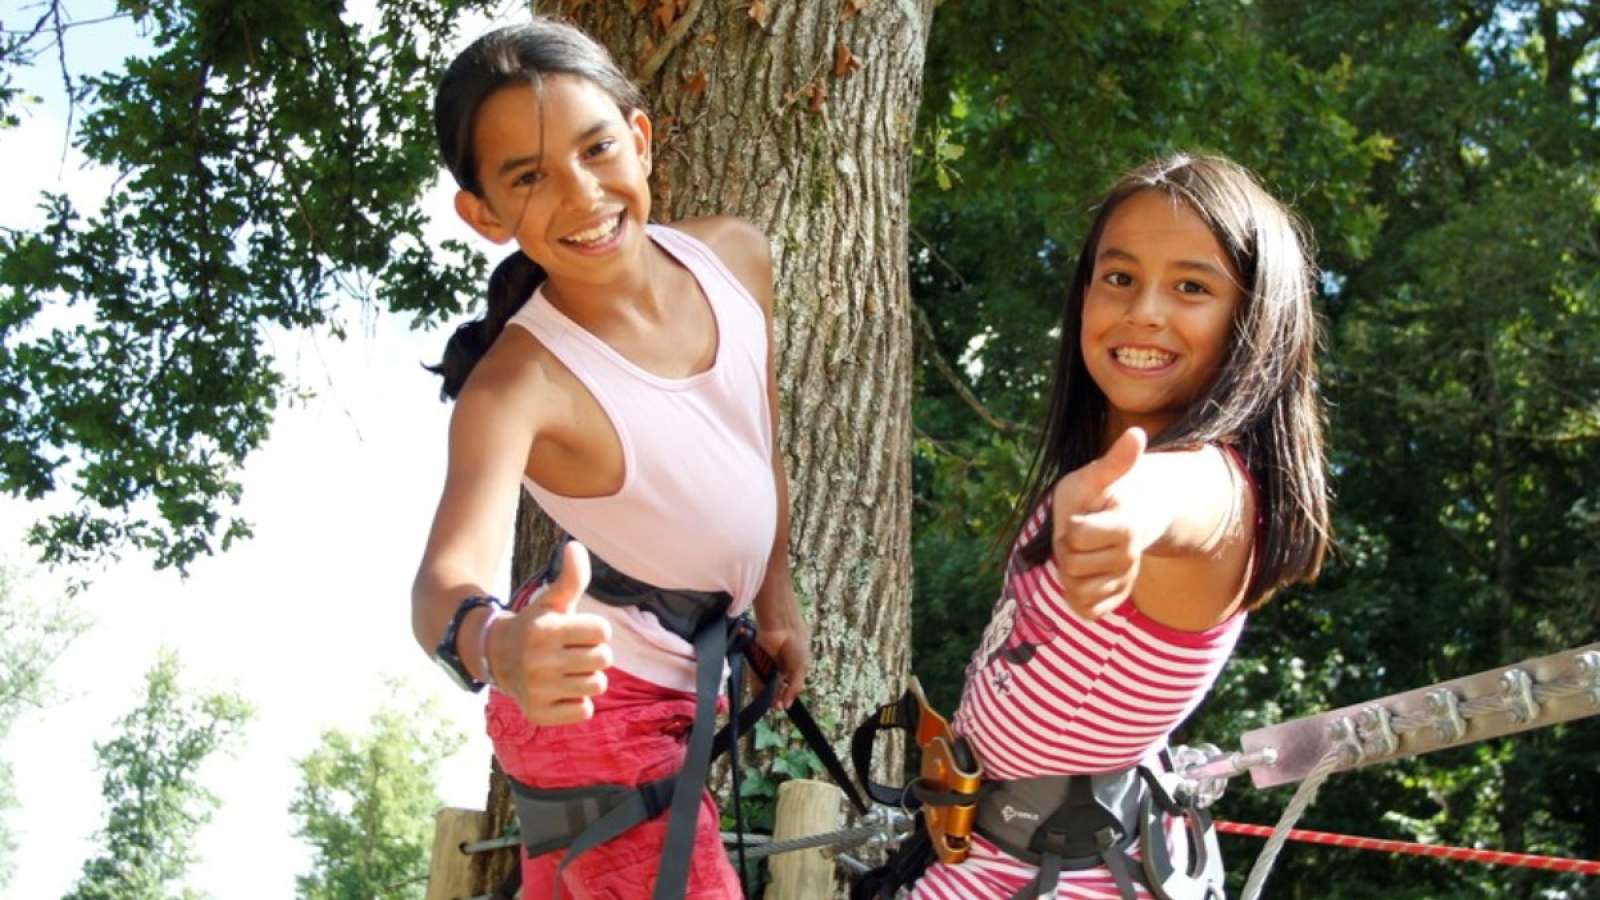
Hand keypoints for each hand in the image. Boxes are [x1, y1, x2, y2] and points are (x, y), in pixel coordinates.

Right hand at [489, 541, 613, 724]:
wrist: (497, 657)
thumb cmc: (537, 626)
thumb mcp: (552, 601)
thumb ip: (571, 577)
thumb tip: (575, 546)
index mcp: (546, 630)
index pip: (603, 632)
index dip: (596, 630)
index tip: (579, 632)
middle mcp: (539, 661)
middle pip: (604, 659)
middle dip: (594, 654)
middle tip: (573, 653)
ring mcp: (537, 689)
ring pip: (597, 685)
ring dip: (588, 678)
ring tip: (568, 671)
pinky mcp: (538, 713)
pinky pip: (584, 711)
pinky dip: (578, 703)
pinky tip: (561, 691)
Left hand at [754, 595, 810, 709]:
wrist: (782, 627)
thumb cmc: (796, 644)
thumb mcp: (800, 668)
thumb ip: (794, 687)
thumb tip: (788, 706)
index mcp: (793, 668)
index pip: (788, 687)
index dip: (786, 697)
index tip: (783, 705)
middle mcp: (780, 668)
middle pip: (776, 687)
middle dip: (776, 698)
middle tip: (776, 707)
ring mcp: (768, 665)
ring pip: (766, 684)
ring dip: (766, 695)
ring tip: (769, 704)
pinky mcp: (756, 663)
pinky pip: (755, 678)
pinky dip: (757, 687)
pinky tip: (760, 696)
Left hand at [1050, 427, 1150, 620]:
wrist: (1121, 517)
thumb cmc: (1099, 494)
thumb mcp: (1098, 475)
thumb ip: (1116, 461)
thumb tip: (1138, 433)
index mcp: (1124, 527)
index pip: (1075, 535)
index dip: (1067, 526)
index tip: (1078, 516)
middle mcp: (1129, 558)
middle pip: (1072, 565)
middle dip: (1065, 549)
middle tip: (1076, 536)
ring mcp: (1123, 579)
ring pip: (1077, 591)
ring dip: (1067, 574)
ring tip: (1078, 554)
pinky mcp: (1115, 598)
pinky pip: (1087, 611)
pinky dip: (1076, 598)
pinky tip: (1080, 578)